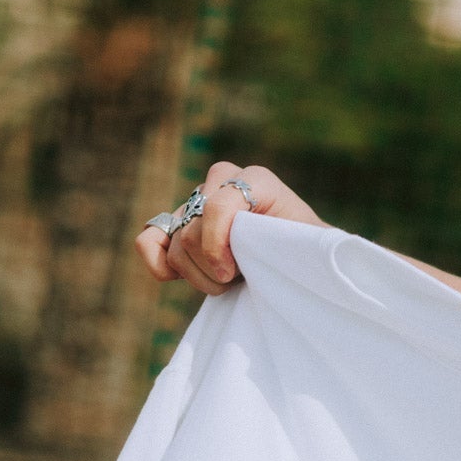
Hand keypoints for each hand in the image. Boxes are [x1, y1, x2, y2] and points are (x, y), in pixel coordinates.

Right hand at [134, 163, 325, 295]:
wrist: (296, 261)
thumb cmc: (308, 254)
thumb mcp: (311, 245)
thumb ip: (295, 236)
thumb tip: (273, 243)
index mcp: (257, 179)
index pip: (218, 206)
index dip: (218, 246)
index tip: (234, 274)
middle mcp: (223, 180)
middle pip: (193, 229)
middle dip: (212, 267)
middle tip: (240, 279)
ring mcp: (198, 201)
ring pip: (175, 243)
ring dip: (197, 275)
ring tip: (227, 281)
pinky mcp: (180, 224)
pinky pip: (150, 238)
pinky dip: (157, 262)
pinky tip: (177, 277)